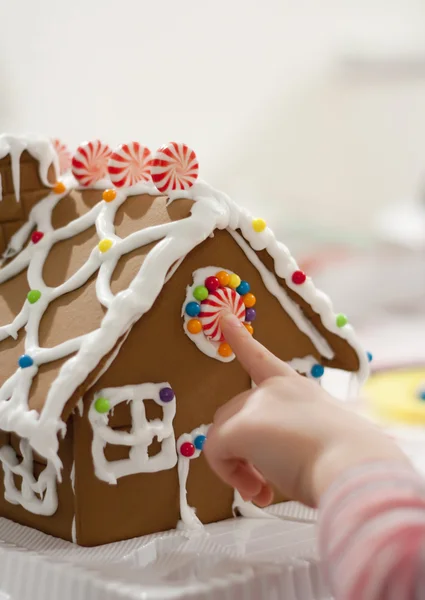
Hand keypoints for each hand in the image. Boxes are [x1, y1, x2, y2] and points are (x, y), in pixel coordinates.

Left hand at [204, 314, 407, 506]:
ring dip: (236, 467)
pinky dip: (229, 475)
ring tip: (261, 491)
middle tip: (264, 485)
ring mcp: (256, 403)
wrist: (354, 465)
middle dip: (241, 452)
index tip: (225, 319)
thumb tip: (263, 471)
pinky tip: (256, 490)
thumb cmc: (346, 461)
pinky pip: (217, 453)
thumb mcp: (318, 441)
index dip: (241, 340)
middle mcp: (273, 390)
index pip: (261, 359)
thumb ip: (288, 443)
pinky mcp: (240, 426)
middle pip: (234, 417)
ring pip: (222, 436)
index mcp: (295, 388)